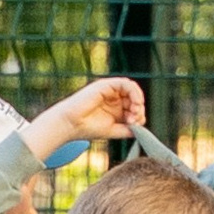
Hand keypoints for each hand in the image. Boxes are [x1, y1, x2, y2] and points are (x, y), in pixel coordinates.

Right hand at [26, 73, 145, 153]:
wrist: (71, 124)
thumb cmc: (88, 128)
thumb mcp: (113, 130)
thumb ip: (127, 129)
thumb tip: (142, 129)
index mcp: (115, 108)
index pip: (134, 107)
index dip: (139, 115)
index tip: (134, 125)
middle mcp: (113, 97)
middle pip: (135, 97)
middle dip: (139, 108)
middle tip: (135, 119)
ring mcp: (109, 90)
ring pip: (132, 88)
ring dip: (138, 99)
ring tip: (135, 111)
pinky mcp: (106, 85)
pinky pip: (125, 83)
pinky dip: (134, 92)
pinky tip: (134, 103)